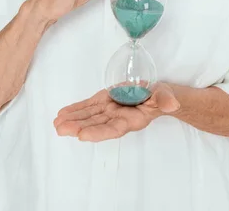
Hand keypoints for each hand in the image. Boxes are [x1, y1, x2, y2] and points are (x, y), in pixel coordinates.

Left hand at [53, 82, 179, 141]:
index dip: (98, 132)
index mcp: (132, 120)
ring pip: (89, 117)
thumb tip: (172, 103)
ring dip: (72, 119)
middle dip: (78, 127)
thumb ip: (166, 101)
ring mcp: (109, 110)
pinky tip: (63, 114)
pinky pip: (88, 107)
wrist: (157, 94)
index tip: (82, 135)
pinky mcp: (104, 101)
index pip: (113, 129)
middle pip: (96, 124)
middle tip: (61, 129)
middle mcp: (117, 118)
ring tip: (57, 123)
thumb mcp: (166, 97)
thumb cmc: (163, 96)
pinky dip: (76, 109)